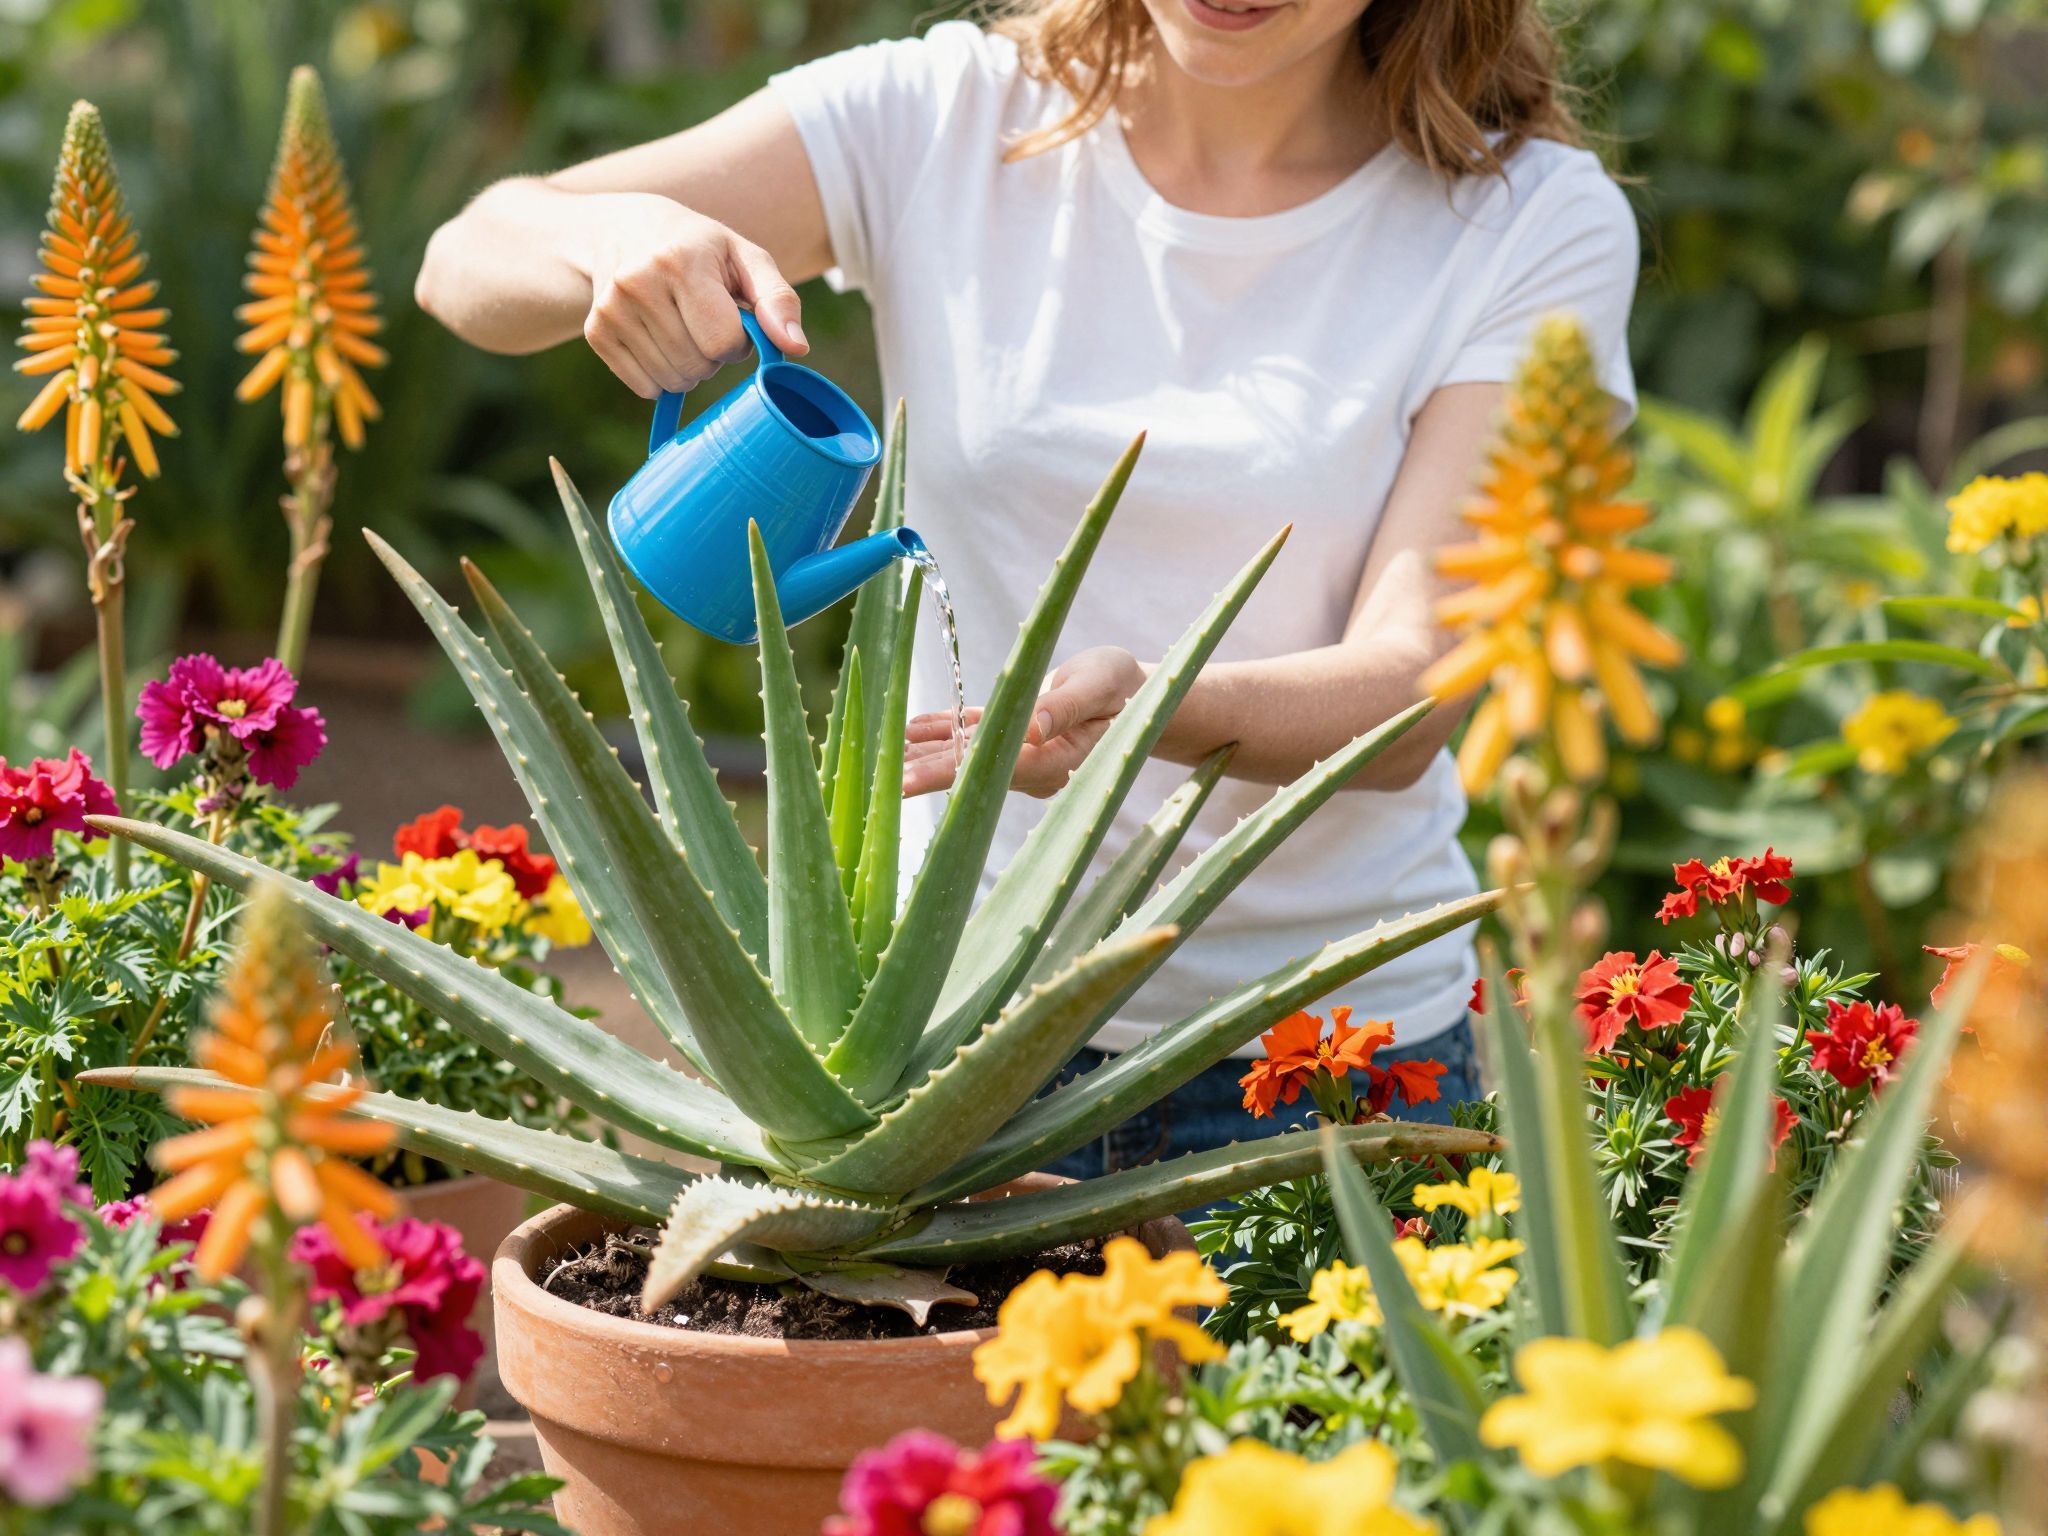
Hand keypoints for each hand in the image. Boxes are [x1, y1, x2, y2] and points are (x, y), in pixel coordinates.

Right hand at [573, 192, 806, 397]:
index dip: (737, 340)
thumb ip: (778, 299)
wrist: (621, 229)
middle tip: (703, 322)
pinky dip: (660, 375)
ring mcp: (611, 308)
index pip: (722, 341)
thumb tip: (796, 348)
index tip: (731, 318)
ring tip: (682, 328)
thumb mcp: (745, 258)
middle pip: (697, 366)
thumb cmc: (699, 248)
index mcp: (681, 261)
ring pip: (672, 381)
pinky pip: (644, 387)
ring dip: (688, 368)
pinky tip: (658, 339)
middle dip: (712, 355)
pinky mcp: (596, 332)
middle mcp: (638, 283)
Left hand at [903, 647, 1145, 798]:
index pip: (986, 771)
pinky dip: (943, 731)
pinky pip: (975, 738)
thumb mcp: (1102, 686)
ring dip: (924, 753)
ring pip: (966, 756)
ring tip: (881, 752)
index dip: (941, 775)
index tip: (900, 785)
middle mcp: (1032, 768)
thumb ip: (1067, 706)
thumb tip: (1033, 727)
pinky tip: (911, 728)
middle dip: (919, 772)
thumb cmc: (1126, 689)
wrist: (1140, 698)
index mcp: (1052, 761)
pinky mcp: (1019, 737)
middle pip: (967, 771)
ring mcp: (1024, 756)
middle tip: (873, 780)